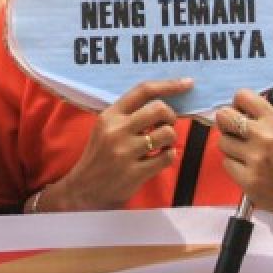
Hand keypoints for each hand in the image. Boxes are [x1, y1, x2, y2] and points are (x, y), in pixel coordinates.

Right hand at [43, 78, 190, 210]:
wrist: (84, 189)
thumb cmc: (100, 155)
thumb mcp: (106, 128)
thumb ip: (130, 115)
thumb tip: (165, 104)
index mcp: (110, 115)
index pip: (143, 91)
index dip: (169, 85)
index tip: (187, 83)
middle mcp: (117, 131)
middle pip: (159, 109)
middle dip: (170, 116)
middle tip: (165, 125)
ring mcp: (125, 153)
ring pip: (167, 133)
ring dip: (170, 139)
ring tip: (160, 145)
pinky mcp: (134, 173)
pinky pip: (167, 157)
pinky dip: (169, 156)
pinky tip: (159, 158)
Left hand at [215, 89, 272, 212]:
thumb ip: (265, 122)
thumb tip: (240, 112)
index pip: (243, 96)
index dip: (238, 104)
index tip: (241, 112)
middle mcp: (264, 137)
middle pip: (224, 116)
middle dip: (227, 123)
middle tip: (235, 132)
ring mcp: (254, 159)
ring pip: (222, 142)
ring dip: (231, 147)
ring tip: (246, 155)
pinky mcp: (247, 180)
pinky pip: (226, 163)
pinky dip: (234, 166)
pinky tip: (248, 169)